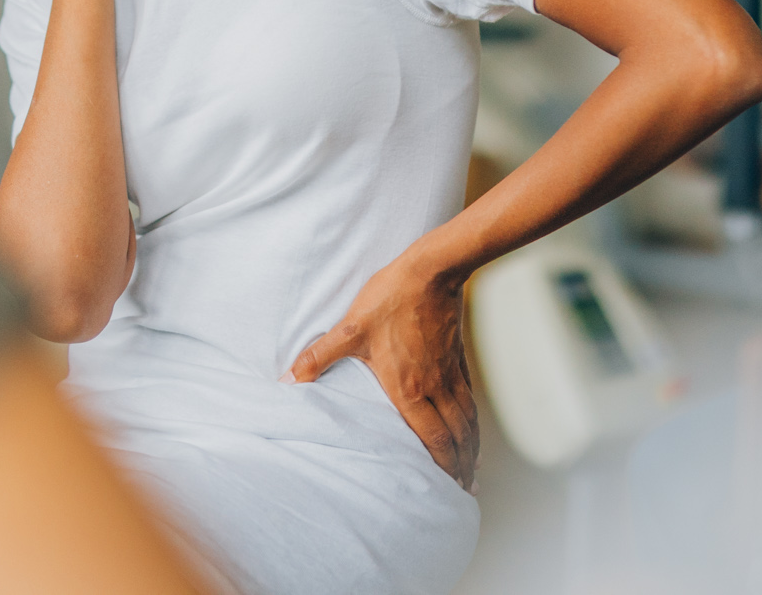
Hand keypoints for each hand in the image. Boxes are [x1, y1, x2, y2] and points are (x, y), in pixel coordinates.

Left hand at [284, 257, 478, 491]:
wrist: (431, 271)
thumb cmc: (392, 298)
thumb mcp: (349, 328)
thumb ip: (319, 357)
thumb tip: (289, 380)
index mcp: (408, 388)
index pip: (431, 439)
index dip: (439, 467)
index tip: (443, 486)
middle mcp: (434, 386)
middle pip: (454, 437)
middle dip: (459, 466)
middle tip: (461, 489)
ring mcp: (449, 373)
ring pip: (466, 420)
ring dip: (470, 447)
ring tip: (471, 469)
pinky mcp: (456, 359)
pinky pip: (468, 399)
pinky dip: (472, 420)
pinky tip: (469, 426)